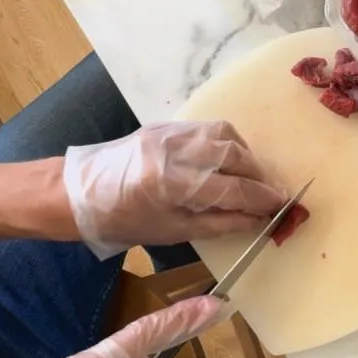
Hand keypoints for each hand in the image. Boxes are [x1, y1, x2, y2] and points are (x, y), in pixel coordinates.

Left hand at [64, 121, 284, 258]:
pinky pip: (208, 128)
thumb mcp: (170, 231)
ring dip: (246, 155)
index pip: (231, 187)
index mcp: (172, 182)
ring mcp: (169, 132)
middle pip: (233, 154)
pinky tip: (230, 160)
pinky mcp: (164, 126)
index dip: (261, 198)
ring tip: (253, 177)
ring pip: (224, 134)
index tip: (283, 207)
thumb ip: (217, 223)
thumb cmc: (120, 221)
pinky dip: (227, 142)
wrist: (75, 193)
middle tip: (273, 194)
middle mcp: (174, 150)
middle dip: (258, 175)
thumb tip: (255, 221)